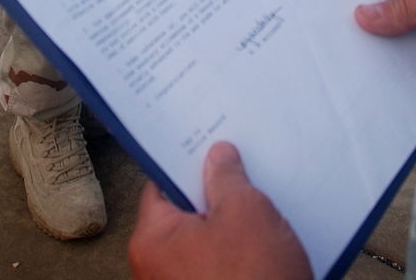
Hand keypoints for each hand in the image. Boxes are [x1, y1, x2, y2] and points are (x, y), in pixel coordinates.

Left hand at [129, 142, 311, 279]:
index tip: (209, 148)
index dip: (188, 163)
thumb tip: (218, 157)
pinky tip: (263, 247)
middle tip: (242, 177)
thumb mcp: (246, 212)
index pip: (161, 185)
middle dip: (213, 197)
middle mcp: (155, 272)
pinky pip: (214, 270)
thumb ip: (227, 178)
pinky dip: (235, 257)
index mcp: (152, 242)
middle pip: (183, 217)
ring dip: (229, 230)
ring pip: (202, 246)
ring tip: (260, 212)